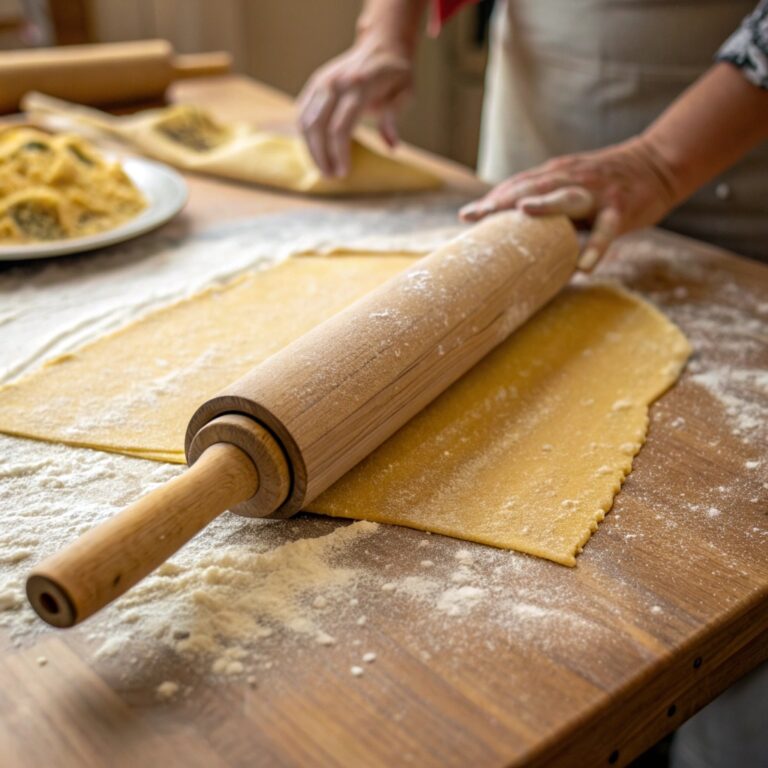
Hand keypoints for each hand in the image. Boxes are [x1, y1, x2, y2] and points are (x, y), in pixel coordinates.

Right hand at [297, 40, 412, 177]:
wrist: (382, 45)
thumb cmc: (396, 74)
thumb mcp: (405, 93)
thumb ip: (393, 117)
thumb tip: (391, 146)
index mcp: (358, 86)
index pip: (340, 128)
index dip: (339, 154)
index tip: (344, 172)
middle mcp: (336, 82)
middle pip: (318, 127)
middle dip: (322, 156)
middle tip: (330, 176)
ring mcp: (322, 81)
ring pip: (305, 121)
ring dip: (311, 149)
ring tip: (323, 168)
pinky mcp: (315, 83)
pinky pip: (302, 113)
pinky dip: (305, 135)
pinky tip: (315, 151)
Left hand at [460, 138, 677, 269]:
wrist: (659, 163)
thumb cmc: (606, 183)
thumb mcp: (571, 185)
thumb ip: (545, 200)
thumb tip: (512, 233)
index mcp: (556, 174)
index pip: (518, 185)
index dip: (492, 199)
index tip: (466, 215)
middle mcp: (572, 178)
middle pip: (533, 186)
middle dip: (503, 200)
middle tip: (476, 215)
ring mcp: (596, 191)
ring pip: (567, 197)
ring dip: (545, 204)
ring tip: (521, 214)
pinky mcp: (622, 207)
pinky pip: (607, 230)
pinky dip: (596, 247)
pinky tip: (583, 268)